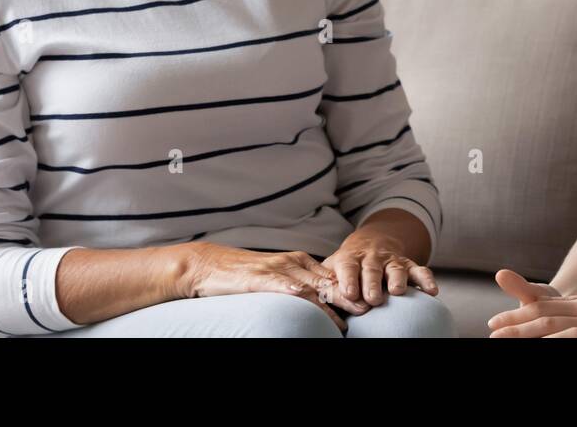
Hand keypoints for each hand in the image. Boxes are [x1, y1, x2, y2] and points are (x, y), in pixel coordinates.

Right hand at [181, 242, 366, 332]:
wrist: (207, 264)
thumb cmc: (242, 273)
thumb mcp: (275, 276)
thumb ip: (296, 284)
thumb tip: (317, 300)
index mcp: (298, 261)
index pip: (329, 276)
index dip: (349, 288)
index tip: (367, 300)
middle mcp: (292, 262)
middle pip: (326, 280)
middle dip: (348, 294)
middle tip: (368, 307)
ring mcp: (277, 269)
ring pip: (310, 286)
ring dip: (331, 300)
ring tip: (348, 315)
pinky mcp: (260, 277)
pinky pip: (283, 286)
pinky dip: (297, 293)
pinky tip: (309, 300)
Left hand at [322, 228, 438, 307]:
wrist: (371, 241)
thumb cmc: (348, 264)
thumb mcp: (334, 268)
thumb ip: (327, 283)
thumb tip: (314, 301)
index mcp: (350, 258)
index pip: (348, 267)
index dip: (348, 280)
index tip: (348, 293)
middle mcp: (372, 258)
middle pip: (372, 269)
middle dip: (372, 283)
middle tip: (372, 298)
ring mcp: (391, 260)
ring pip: (396, 268)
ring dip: (397, 279)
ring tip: (398, 291)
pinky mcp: (408, 264)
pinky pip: (419, 270)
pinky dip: (426, 279)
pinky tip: (432, 291)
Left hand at [487, 268, 576, 337]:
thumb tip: (568, 325)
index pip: (547, 305)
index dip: (521, 312)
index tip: (500, 321)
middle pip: (543, 311)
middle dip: (515, 320)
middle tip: (492, 328)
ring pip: (551, 322)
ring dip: (525, 330)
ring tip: (502, 337)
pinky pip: (572, 335)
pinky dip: (552, 338)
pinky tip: (538, 344)